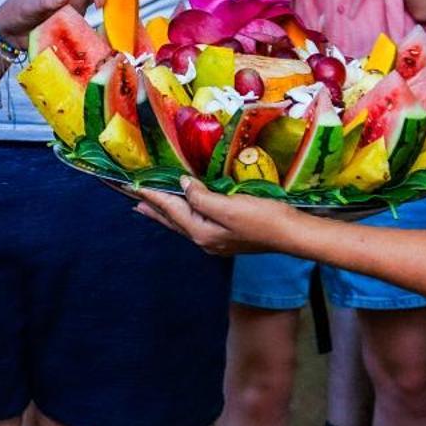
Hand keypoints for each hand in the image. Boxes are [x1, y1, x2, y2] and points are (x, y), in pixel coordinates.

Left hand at [135, 178, 302, 255]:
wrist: (291, 234)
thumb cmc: (263, 218)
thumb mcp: (229, 206)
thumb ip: (202, 197)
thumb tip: (182, 184)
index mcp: (202, 231)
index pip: (171, 210)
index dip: (153, 196)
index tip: (134, 186)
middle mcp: (204, 239)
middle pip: (172, 221)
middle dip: (153, 209)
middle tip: (134, 201)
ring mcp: (215, 240)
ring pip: (183, 223)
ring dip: (166, 213)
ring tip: (150, 207)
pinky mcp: (226, 235)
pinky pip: (195, 223)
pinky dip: (183, 215)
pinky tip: (185, 211)